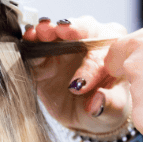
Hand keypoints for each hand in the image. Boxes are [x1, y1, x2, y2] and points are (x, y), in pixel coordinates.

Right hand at [23, 17, 129, 134]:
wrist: (87, 114)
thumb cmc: (107, 105)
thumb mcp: (114, 110)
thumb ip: (109, 105)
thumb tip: (97, 103)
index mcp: (114, 50)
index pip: (105, 52)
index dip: (90, 67)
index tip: (80, 84)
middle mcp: (91, 42)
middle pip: (83, 28)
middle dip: (70, 29)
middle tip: (60, 30)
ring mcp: (65, 47)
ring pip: (58, 31)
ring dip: (48, 30)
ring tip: (39, 32)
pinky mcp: (44, 58)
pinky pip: (37, 46)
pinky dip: (32, 43)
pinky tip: (28, 41)